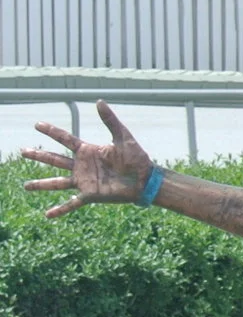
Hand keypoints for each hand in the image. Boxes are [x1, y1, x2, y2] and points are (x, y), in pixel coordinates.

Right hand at [21, 102, 154, 216]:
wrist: (146, 180)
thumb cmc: (137, 158)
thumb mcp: (123, 137)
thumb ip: (110, 120)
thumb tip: (99, 101)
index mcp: (88, 151)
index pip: (65, 139)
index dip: (51, 131)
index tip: (37, 124)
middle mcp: (82, 166)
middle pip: (55, 159)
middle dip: (39, 155)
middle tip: (22, 151)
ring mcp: (84, 181)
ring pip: (57, 182)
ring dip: (41, 184)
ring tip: (25, 186)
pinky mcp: (90, 195)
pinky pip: (71, 204)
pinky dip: (60, 210)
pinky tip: (47, 215)